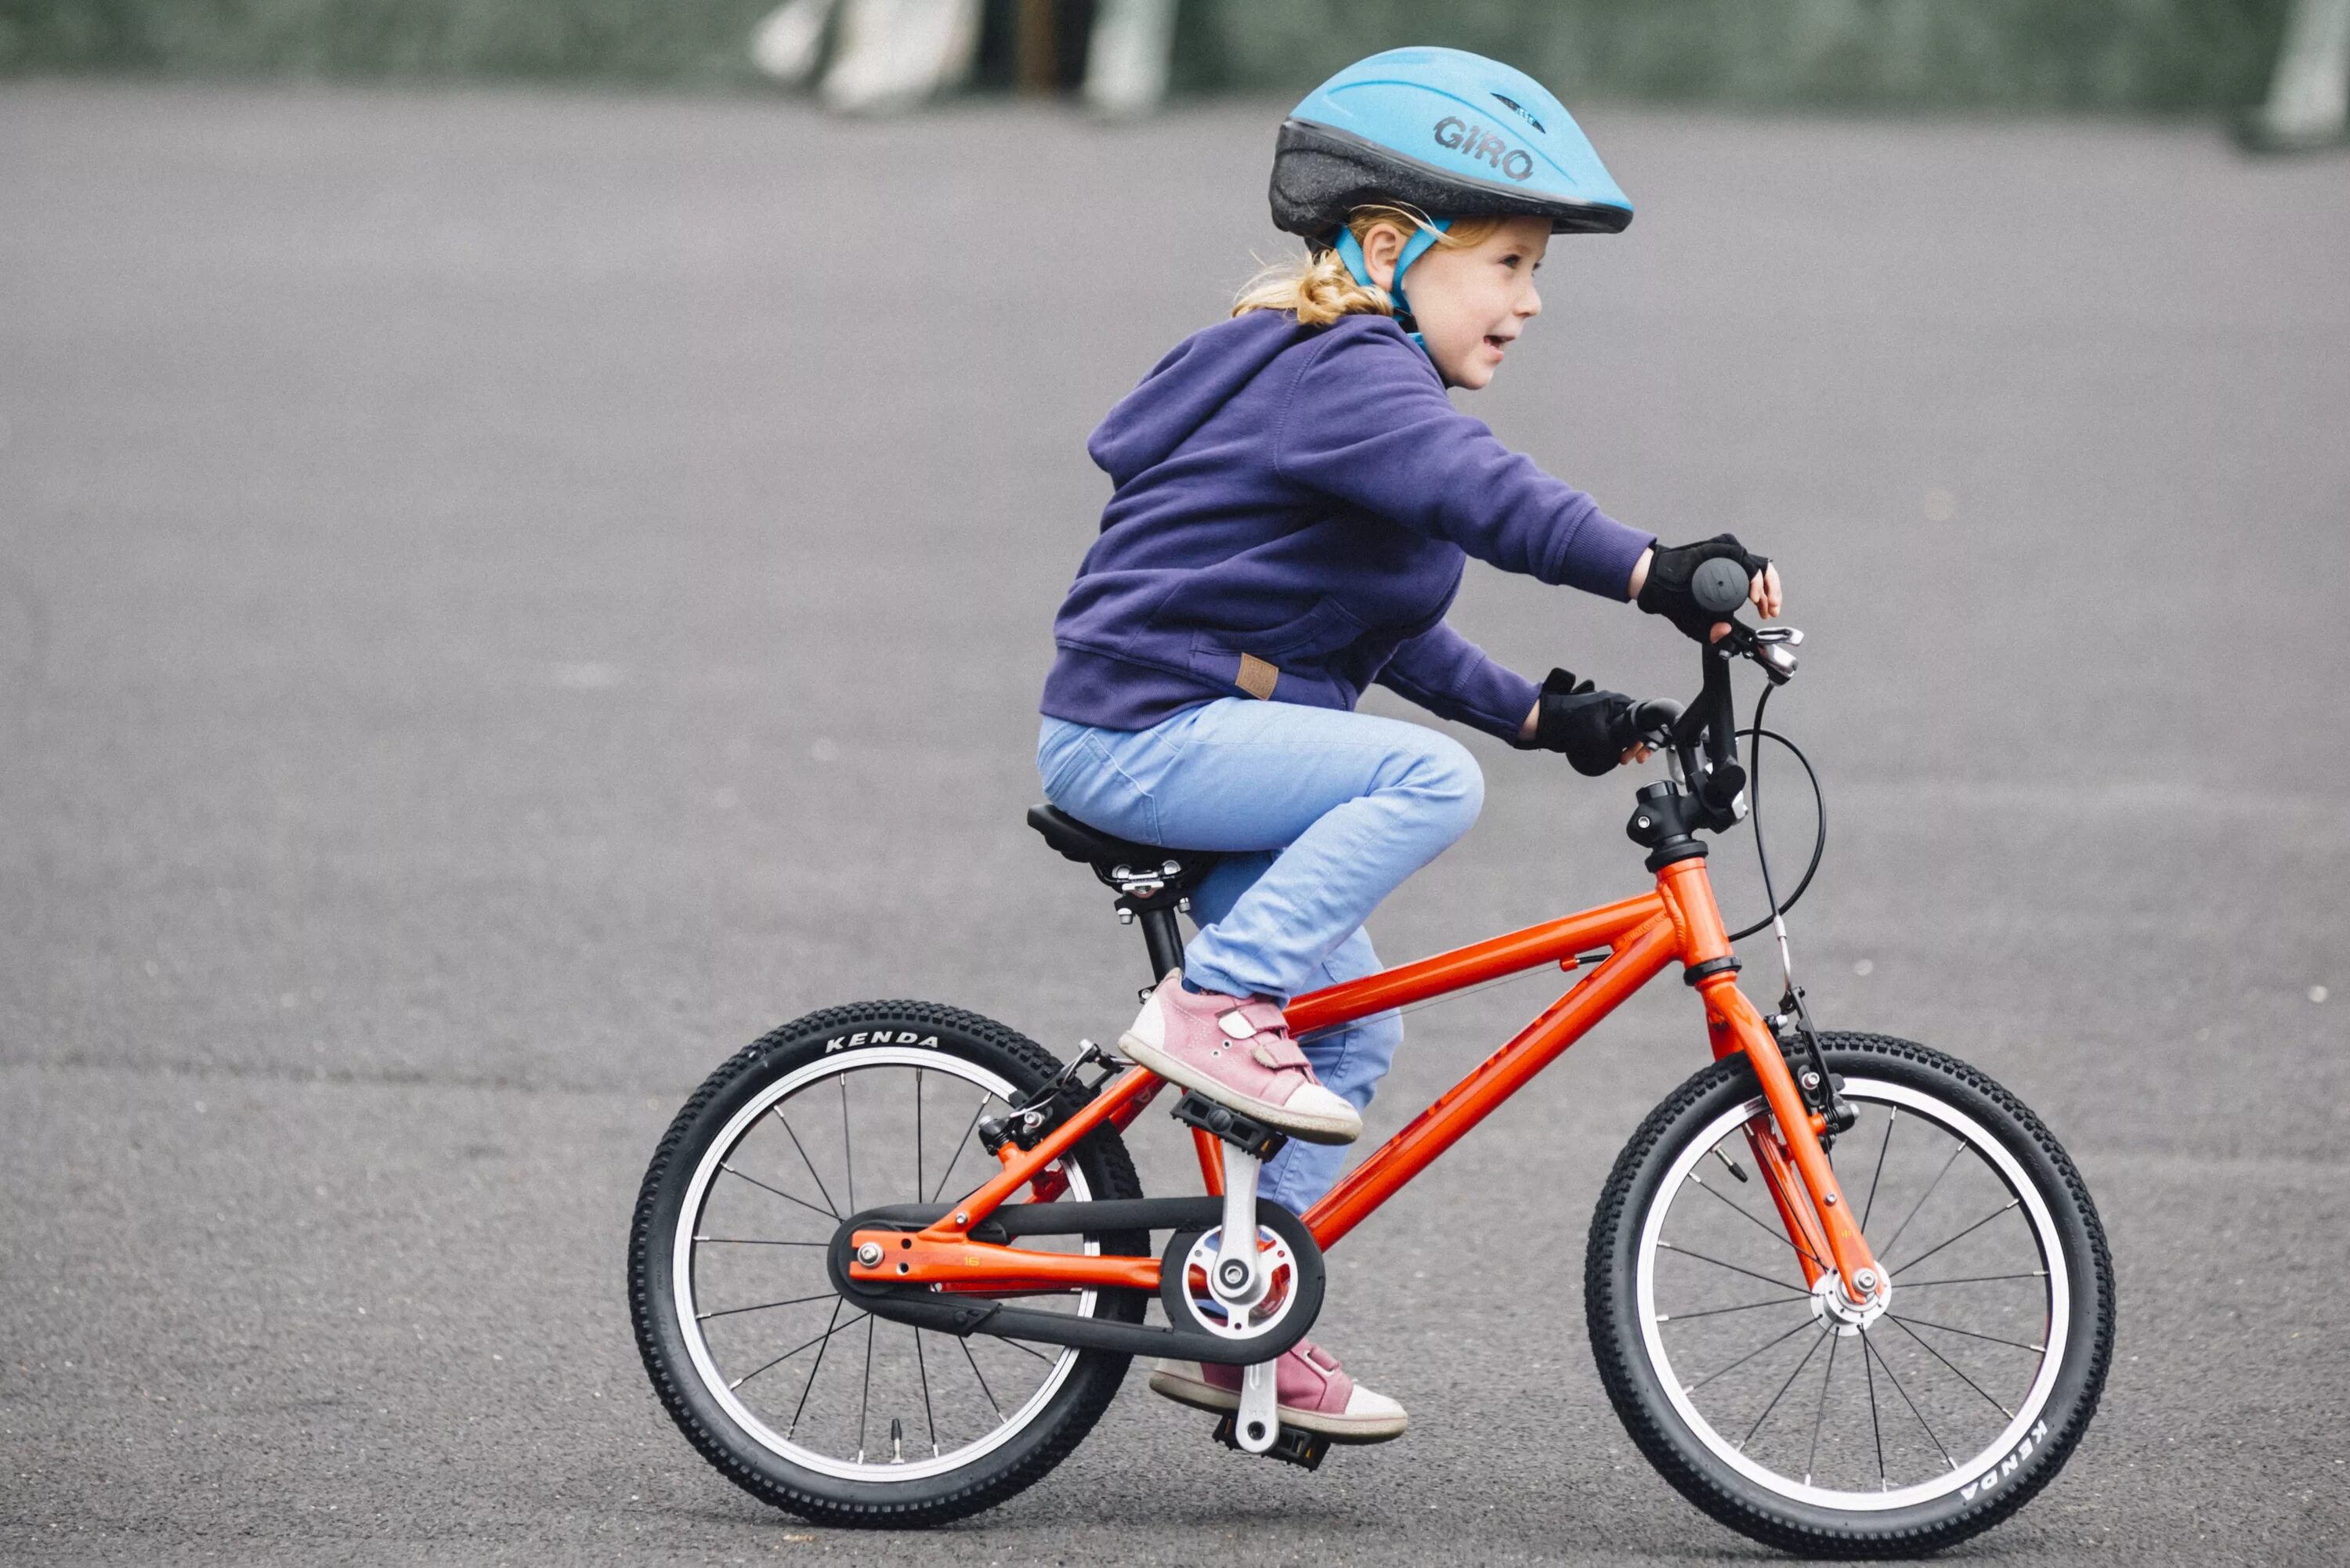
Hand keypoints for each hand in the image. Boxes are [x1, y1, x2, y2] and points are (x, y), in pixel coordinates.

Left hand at [1523, 669, 1650, 775]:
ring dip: (1623, 745)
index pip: (1641, 717)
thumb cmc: (1570, 724)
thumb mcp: (1602, 735)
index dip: (1645, 736)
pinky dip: (1612, 742)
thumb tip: (1634, 743)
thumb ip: (1622, 738)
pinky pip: (1609, 731)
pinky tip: (1611, 754)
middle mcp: (1611, 703)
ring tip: (1622, 759)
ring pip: (1620, 729)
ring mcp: (1600, 711)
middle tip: (1631, 758)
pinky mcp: (1590, 719)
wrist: (1544, 721)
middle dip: (1634, 743)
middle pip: (1632, 724)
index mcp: (1617, 702)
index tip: (1641, 752)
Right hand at [1631, 536, 1780, 641]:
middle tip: (1772, 608)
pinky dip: (1754, 577)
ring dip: (1767, 585)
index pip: (1757, 584)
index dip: (1767, 599)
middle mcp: (1731, 564)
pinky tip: (1753, 596)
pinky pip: (1746, 559)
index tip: (1768, 612)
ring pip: (1759, 565)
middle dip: (1772, 593)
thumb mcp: (1700, 622)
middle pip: (1764, 573)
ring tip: (1764, 603)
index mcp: (1729, 577)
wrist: (1658, 585)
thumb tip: (1725, 632)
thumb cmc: (1676, 599)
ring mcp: (1727, 555)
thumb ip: (1713, 632)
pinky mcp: (1722, 548)